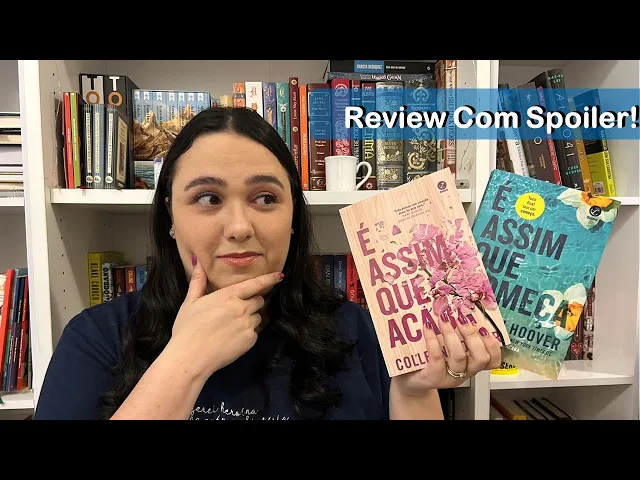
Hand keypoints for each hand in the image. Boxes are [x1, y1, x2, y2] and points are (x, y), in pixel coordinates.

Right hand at [169, 257, 283, 379]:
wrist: (190, 357)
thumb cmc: (187, 329)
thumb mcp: (190, 302)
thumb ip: (198, 281)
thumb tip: (198, 262)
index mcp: (228, 295)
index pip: (255, 284)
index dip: (269, 279)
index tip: (279, 276)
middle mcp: (242, 308)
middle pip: (258, 301)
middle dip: (251, 303)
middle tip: (235, 311)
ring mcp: (247, 325)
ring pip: (257, 317)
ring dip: (249, 319)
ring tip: (230, 327)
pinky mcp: (250, 341)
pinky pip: (254, 333)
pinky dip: (247, 334)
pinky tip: (231, 338)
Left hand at [393, 314, 501, 395]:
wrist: (411, 379)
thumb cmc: (430, 360)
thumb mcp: (446, 346)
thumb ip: (456, 333)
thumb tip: (457, 308)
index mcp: (472, 364)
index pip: (493, 359)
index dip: (492, 344)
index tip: (483, 327)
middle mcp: (464, 372)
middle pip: (481, 358)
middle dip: (472, 335)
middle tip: (461, 318)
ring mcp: (450, 377)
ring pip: (459, 358)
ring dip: (452, 335)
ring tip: (443, 319)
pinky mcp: (434, 377)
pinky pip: (437, 359)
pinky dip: (433, 341)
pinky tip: (428, 328)